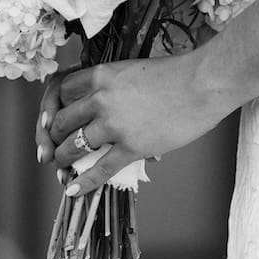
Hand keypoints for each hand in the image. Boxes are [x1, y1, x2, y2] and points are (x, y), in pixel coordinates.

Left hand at [35, 51, 234, 196]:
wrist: (204, 83)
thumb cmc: (178, 73)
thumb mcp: (135, 69)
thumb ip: (115, 85)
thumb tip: (103, 104)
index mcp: (102, 74)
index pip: (62, 91)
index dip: (55, 107)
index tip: (55, 118)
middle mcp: (101, 98)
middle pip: (61, 122)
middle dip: (54, 137)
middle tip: (54, 146)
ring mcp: (115, 124)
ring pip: (74, 146)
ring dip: (63, 159)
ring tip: (61, 166)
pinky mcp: (132, 146)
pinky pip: (100, 168)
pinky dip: (83, 182)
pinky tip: (73, 189)